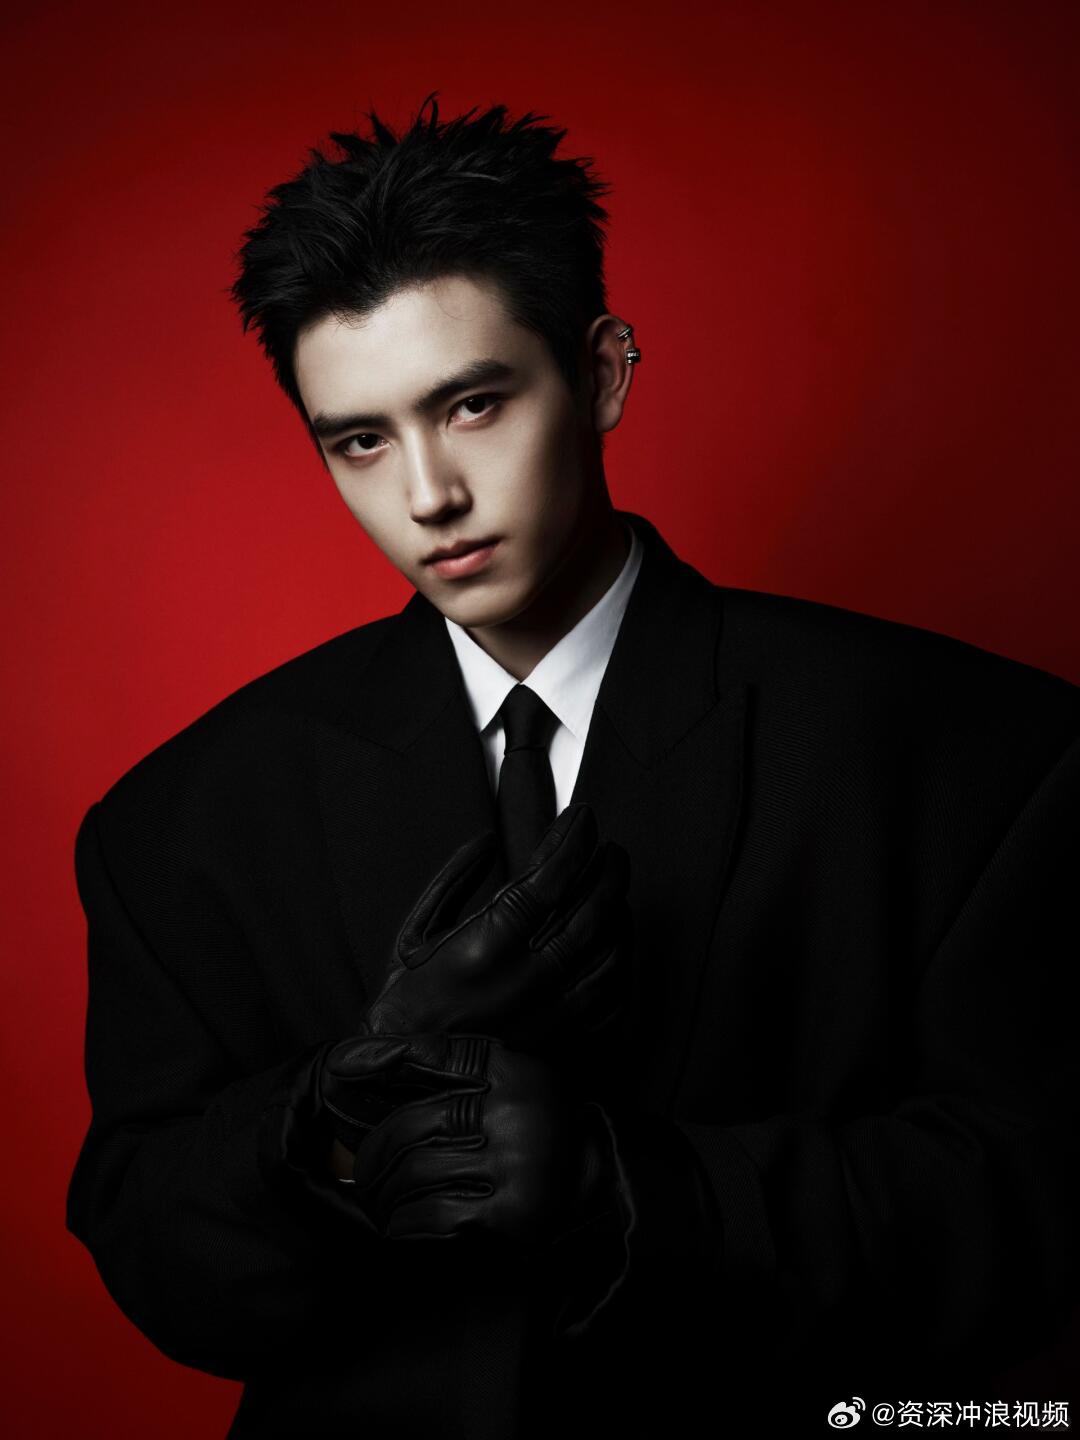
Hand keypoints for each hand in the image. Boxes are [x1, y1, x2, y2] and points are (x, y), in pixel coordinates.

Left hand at [322, 1031, 615, 1246]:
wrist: (596, 1194)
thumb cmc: (534, 1131)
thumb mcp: (508, 1080)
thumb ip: (450, 1066)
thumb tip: (363, 1058)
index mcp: (513, 1072)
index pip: (434, 1054)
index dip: (382, 1056)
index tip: (338, 1064)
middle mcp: (513, 1114)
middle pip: (410, 1126)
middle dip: (373, 1152)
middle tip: (360, 1169)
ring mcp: (510, 1166)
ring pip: (412, 1174)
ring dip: (383, 1193)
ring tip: (377, 1198)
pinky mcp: (504, 1218)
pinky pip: (428, 1217)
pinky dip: (402, 1223)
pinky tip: (398, 1223)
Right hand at [365, 803, 632, 1054]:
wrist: (409, 1080)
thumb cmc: (407, 1003)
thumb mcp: (414, 933)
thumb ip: (451, 881)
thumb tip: (485, 839)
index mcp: (486, 948)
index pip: (549, 878)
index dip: (573, 840)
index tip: (584, 816)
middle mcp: (526, 980)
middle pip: (592, 911)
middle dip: (608, 869)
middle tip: (611, 849)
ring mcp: (551, 1014)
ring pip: (610, 950)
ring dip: (620, 910)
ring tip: (617, 887)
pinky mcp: (563, 1041)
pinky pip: (612, 994)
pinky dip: (621, 959)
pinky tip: (617, 938)